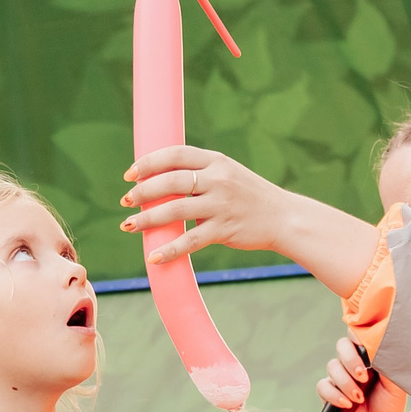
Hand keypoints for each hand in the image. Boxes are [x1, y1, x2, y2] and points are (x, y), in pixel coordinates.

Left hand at [121, 145, 299, 265]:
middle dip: (143, 191)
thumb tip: (161, 183)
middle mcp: (219, 180)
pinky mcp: (225, 230)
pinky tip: (155, 257)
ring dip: (148, 219)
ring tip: (129, 225)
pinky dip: (171, 250)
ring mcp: (222, 205)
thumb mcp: (228, 175)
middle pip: (171, 181)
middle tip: (126, 200)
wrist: (284, 218)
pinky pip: (192, 241)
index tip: (131, 173)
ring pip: (176, 211)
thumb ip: (200, 175)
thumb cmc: (251, 197)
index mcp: (217, 161)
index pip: (176, 154)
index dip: (149, 162)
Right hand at [314, 336, 403, 411]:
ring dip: (346, 382)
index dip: (357, 335)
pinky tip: (348, 404)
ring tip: (359, 398)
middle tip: (363, 376)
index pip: (359, 336)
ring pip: (332, 366)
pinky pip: (323, 385)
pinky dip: (334, 395)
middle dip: (350, 359)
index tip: (363, 344)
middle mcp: (352, 363)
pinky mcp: (329, 392)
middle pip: (342, 345)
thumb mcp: (395, 385)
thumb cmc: (388, 406)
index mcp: (369, 357)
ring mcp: (339, 377)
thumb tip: (385, 345)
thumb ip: (390, 364)